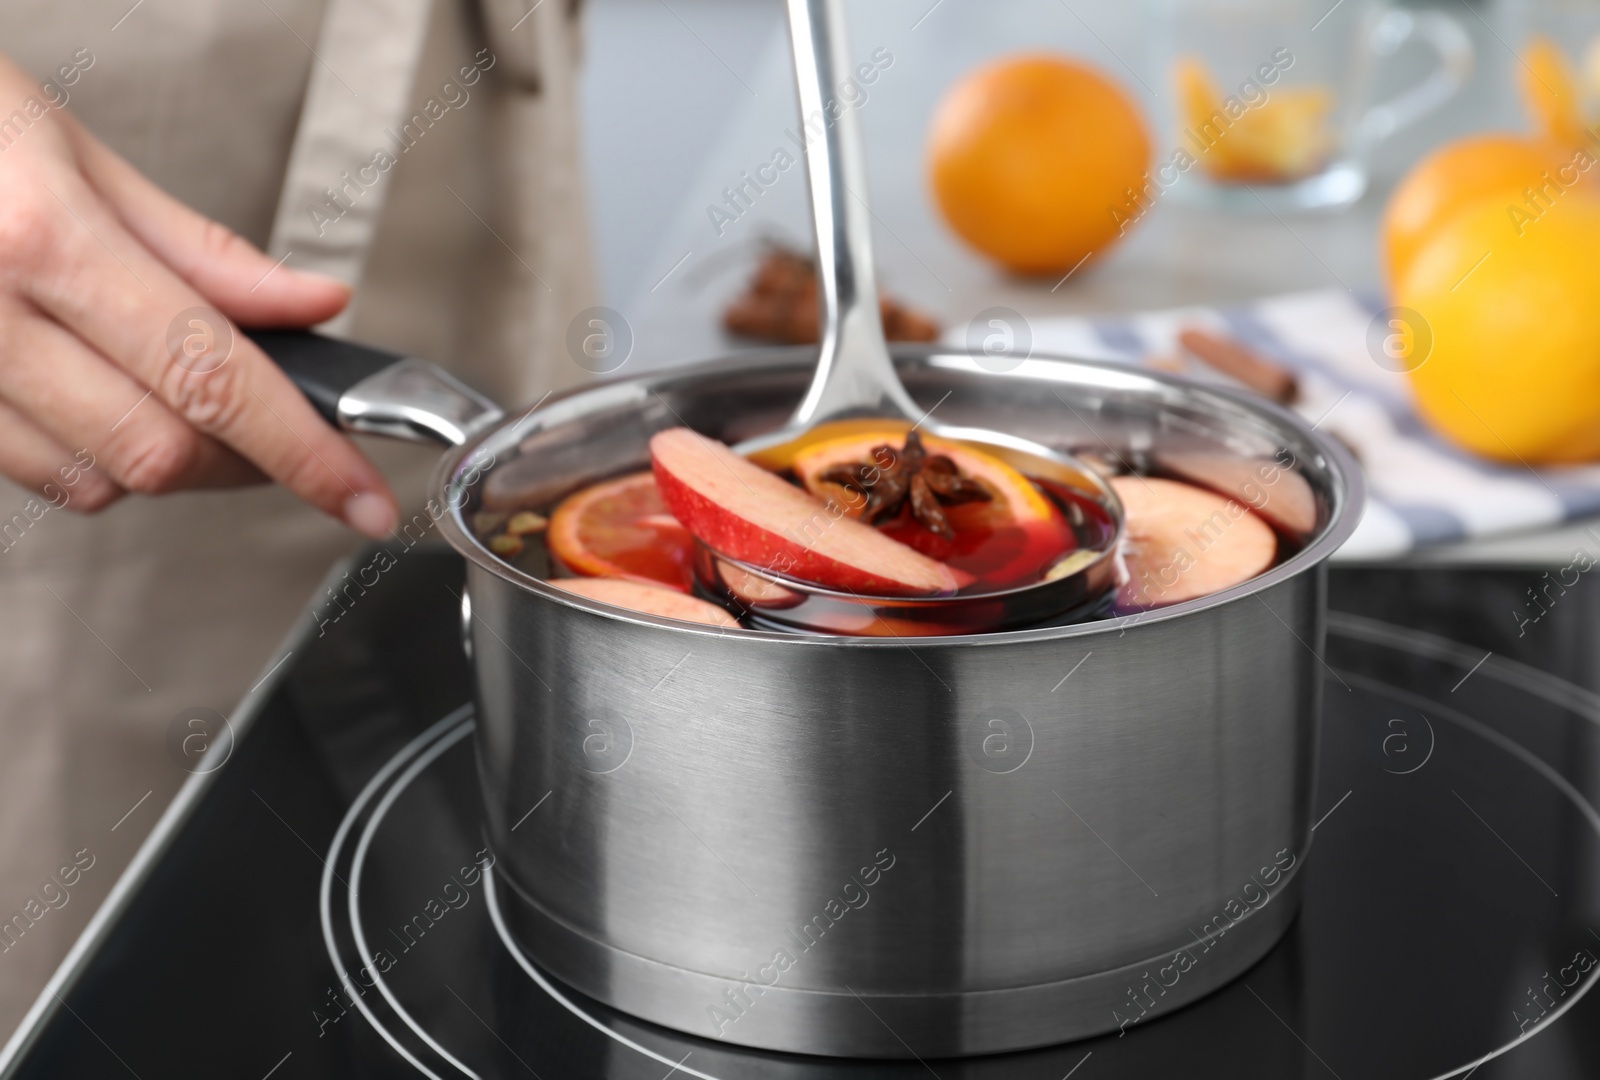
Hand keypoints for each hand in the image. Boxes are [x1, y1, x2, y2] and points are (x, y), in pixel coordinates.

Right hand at [0, 53, 396, 535]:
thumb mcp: (74, 153)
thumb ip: (202, 250)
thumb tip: (311, 306)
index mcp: (42, 238)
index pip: (212, 377)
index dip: (304, 451)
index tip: (359, 496)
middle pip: (159, 452)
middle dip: (241, 457)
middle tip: (278, 427)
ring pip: (95, 481)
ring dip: (163, 459)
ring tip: (171, 391)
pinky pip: (33, 474)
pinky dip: (91, 457)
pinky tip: (96, 397)